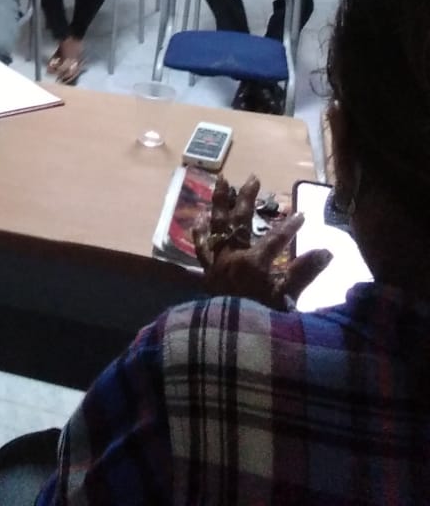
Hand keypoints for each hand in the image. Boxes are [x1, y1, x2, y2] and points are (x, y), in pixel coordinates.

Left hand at [192, 174, 331, 310]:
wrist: (228, 347)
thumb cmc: (262, 322)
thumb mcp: (288, 301)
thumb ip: (305, 274)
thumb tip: (327, 251)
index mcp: (253, 264)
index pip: (275, 239)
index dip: (290, 227)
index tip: (303, 215)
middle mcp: (231, 257)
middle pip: (239, 221)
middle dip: (247, 198)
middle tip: (253, 178)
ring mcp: (216, 263)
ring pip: (216, 226)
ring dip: (220, 204)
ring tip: (221, 182)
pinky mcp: (206, 272)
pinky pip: (200, 247)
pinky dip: (200, 232)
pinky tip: (199, 217)